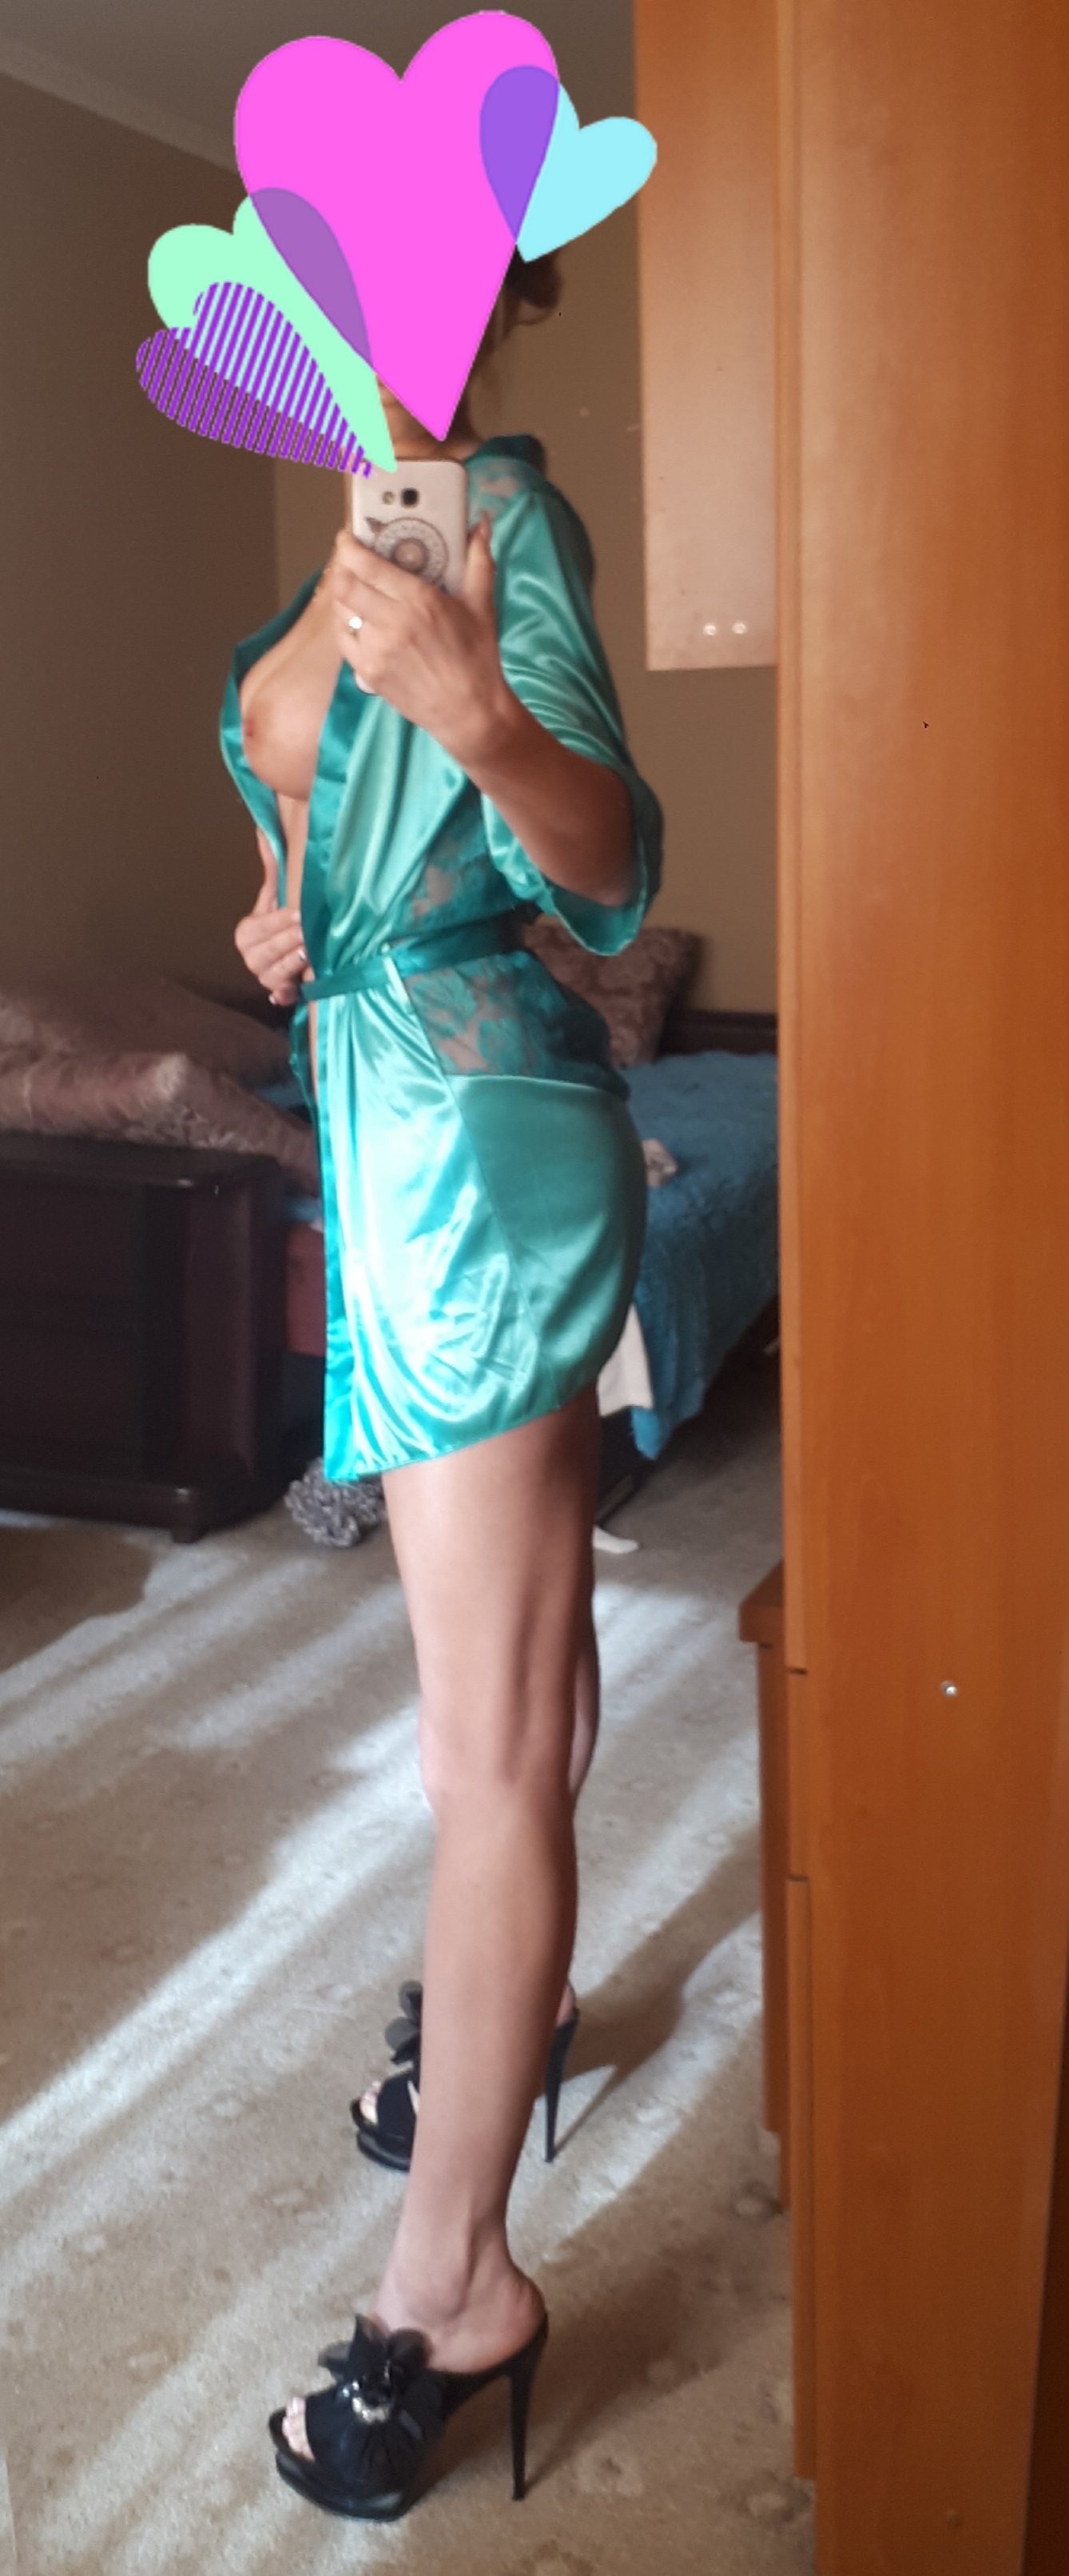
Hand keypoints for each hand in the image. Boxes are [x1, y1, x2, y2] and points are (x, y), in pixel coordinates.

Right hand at [234, 830, 307, 1006]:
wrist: (299, 948)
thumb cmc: (288, 918)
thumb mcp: (280, 893)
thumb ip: (273, 866)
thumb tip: (263, 831)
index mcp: (247, 933)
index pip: (257, 928)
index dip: (277, 922)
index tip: (298, 914)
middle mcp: (252, 957)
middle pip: (263, 954)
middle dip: (286, 942)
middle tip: (307, 931)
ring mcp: (266, 978)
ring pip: (273, 975)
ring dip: (290, 964)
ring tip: (309, 952)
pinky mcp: (281, 995)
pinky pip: (280, 997)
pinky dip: (285, 995)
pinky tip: (294, 990)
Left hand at [323, 517, 513, 768]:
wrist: (470, 712)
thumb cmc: (478, 658)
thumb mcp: (481, 606)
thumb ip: (478, 561)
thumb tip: (482, 524)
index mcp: (420, 601)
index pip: (366, 566)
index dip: (349, 547)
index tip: (348, 538)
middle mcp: (393, 623)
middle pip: (345, 585)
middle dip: (343, 568)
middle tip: (350, 562)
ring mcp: (377, 650)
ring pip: (342, 612)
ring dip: (344, 596)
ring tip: (355, 588)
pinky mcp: (369, 672)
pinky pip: (343, 639)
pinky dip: (345, 624)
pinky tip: (356, 619)